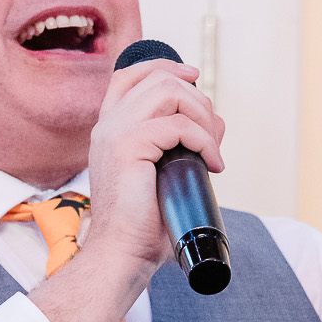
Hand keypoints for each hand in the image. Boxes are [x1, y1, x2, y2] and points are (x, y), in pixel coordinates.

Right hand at [31, 59, 224, 321]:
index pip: (132, 75)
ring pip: (170, 92)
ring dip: (203, 116)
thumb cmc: (144, 226)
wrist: (122, 254)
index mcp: (110, 129)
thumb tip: (212, 129)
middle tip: (213, 137)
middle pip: (159, 78)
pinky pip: (179, 125)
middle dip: (197, 100)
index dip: (166, 66)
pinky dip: (205, 141)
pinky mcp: (128, 146)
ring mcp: (115, 132)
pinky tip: (212, 165)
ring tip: (212, 150)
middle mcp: (108, 124)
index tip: (195, 77)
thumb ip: (175, 147)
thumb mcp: (160, 174)